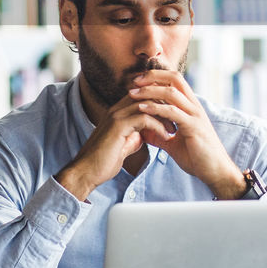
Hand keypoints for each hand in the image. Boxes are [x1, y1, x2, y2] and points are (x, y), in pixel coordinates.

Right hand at [54, 94, 173, 200]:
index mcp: (117, 112)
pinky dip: (159, 126)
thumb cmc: (103, 162)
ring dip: (165, 115)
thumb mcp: (123, 145)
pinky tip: (166, 136)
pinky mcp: (118, 126)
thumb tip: (143, 135)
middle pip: (147, 94)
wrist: (87, 172)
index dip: (160, 104)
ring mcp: (116, 116)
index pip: (143, 96)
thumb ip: (133, 136)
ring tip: (175, 128)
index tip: (174, 116)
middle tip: (179, 119)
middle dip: (165, 105)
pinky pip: (144, 118)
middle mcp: (116, 109)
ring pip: (147, 104)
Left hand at [127, 69, 246, 199]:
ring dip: (150, 90)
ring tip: (132, 93)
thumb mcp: (174, 144)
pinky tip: (142, 108)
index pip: (175, 81)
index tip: (137, 81)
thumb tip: (144, 132)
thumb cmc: (197, 157)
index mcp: (190, 107)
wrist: (215, 172)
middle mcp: (194, 106)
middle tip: (134, 80)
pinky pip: (172, 112)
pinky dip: (155, 108)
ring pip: (171, 92)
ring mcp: (195, 115)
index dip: (157, 76)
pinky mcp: (194, 126)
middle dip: (153, 76)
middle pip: (174, 78)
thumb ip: (160, 135)